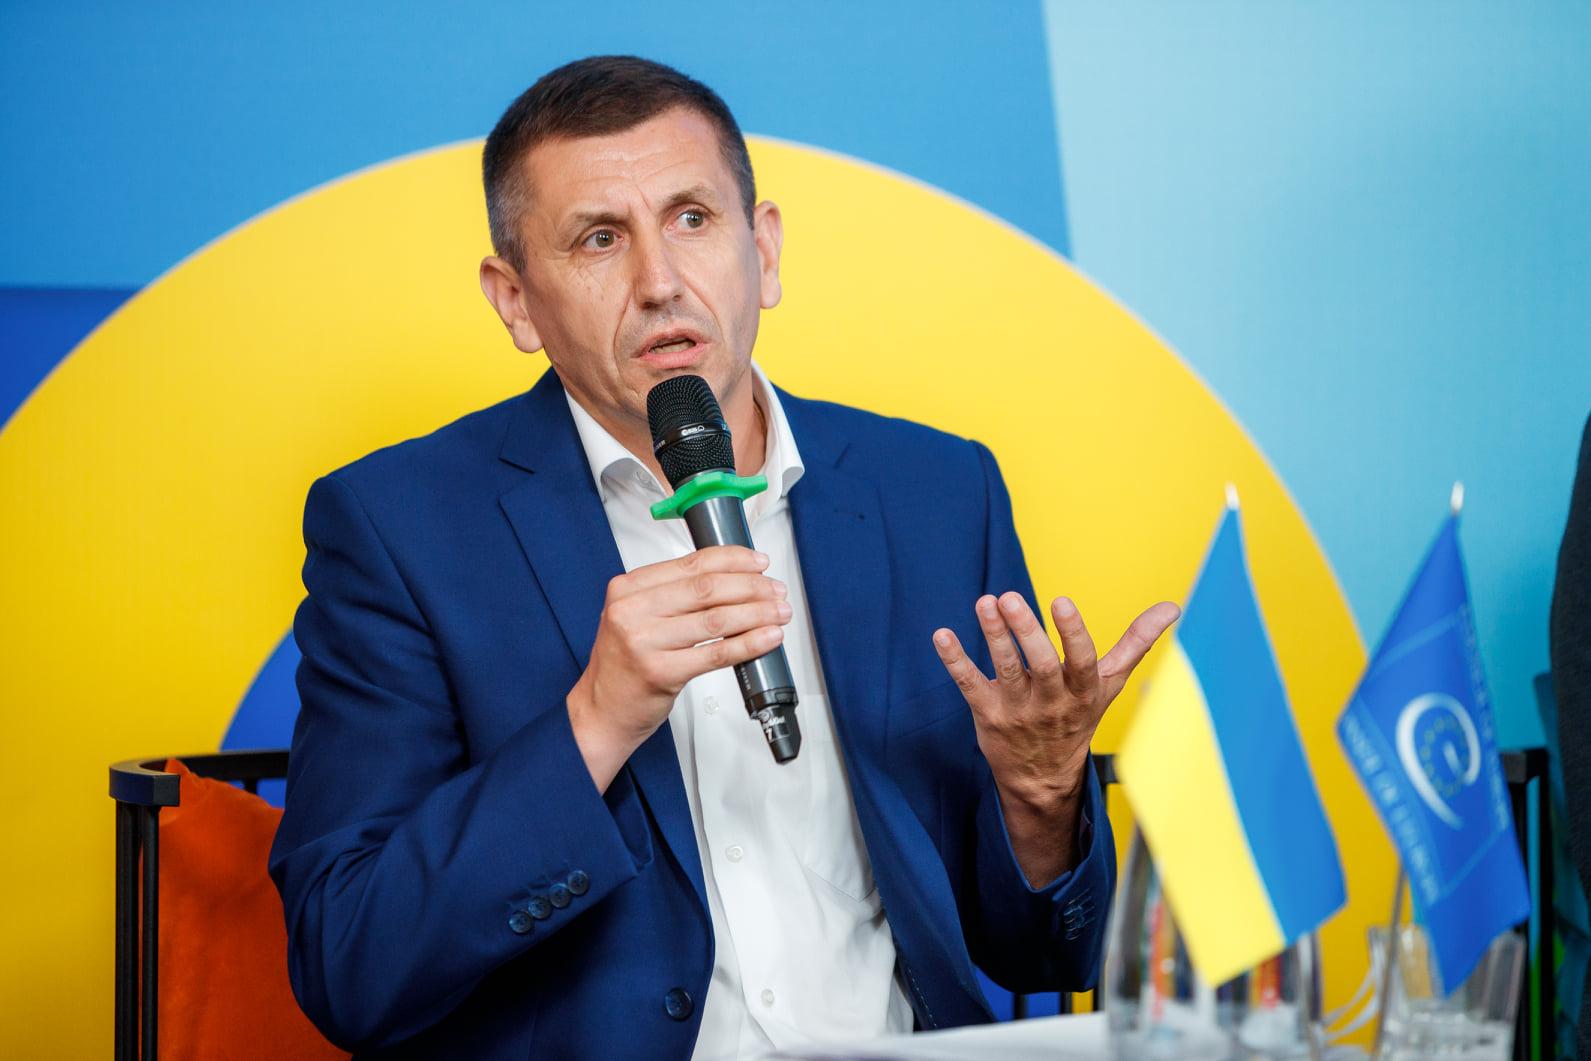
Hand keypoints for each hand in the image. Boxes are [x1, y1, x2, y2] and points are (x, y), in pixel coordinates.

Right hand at [569, 546, 791, 792]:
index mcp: (628, 587)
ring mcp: (644, 642)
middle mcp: (632, 610)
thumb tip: (733, 578)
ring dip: (756, 613)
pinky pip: (716, 654)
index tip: (759, 563)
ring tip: (779, 613)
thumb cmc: (624, 663)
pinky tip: (767, 638)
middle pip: (707, 588)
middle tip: (775, 591)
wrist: (601, 710)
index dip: (733, 560)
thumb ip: (673, 594)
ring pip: (716, 619)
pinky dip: (748, 644)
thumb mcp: (636, 616)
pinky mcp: (661, 672)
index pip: (692, 562)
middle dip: (751, 587)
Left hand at [933, 592, 1179, 883]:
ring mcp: (1017, 710)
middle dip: (1025, 632)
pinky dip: (955, 661)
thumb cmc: (1078, 717)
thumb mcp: (1110, 685)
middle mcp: (1051, 703)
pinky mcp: (987, 714)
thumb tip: (1174, 606)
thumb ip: (1137, 643)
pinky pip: (969, 685)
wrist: (1043, 779)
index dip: (1072, 633)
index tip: (1061, 601)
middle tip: (1008, 597)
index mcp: (1083, 692)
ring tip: (984, 603)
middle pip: (1041, 666)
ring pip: (1005, 671)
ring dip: (993, 637)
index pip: (1082, 662)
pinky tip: (942, 635)